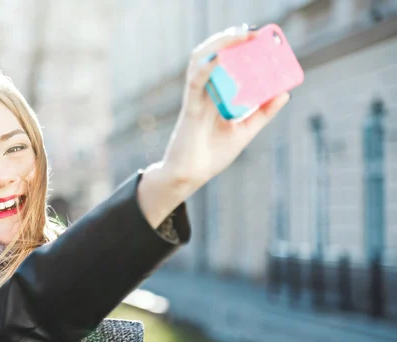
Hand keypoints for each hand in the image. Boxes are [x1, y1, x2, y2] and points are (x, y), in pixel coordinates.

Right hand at [161, 25, 290, 190]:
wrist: (190, 176)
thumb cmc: (211, 155)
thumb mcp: (245, 131)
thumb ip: (262, 113)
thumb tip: (284, 93)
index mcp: (216, 95)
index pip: (227, 64)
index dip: (240, 48)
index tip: (261, 38)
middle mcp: (205, 92)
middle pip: (214, 56)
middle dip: (231, 40)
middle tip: (254, 33)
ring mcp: (196, 98)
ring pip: (201, 61)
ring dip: (219, 44)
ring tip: (240, 35)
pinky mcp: (190, 108)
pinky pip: (196, 82)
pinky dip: (207, 67)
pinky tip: (221, 56)